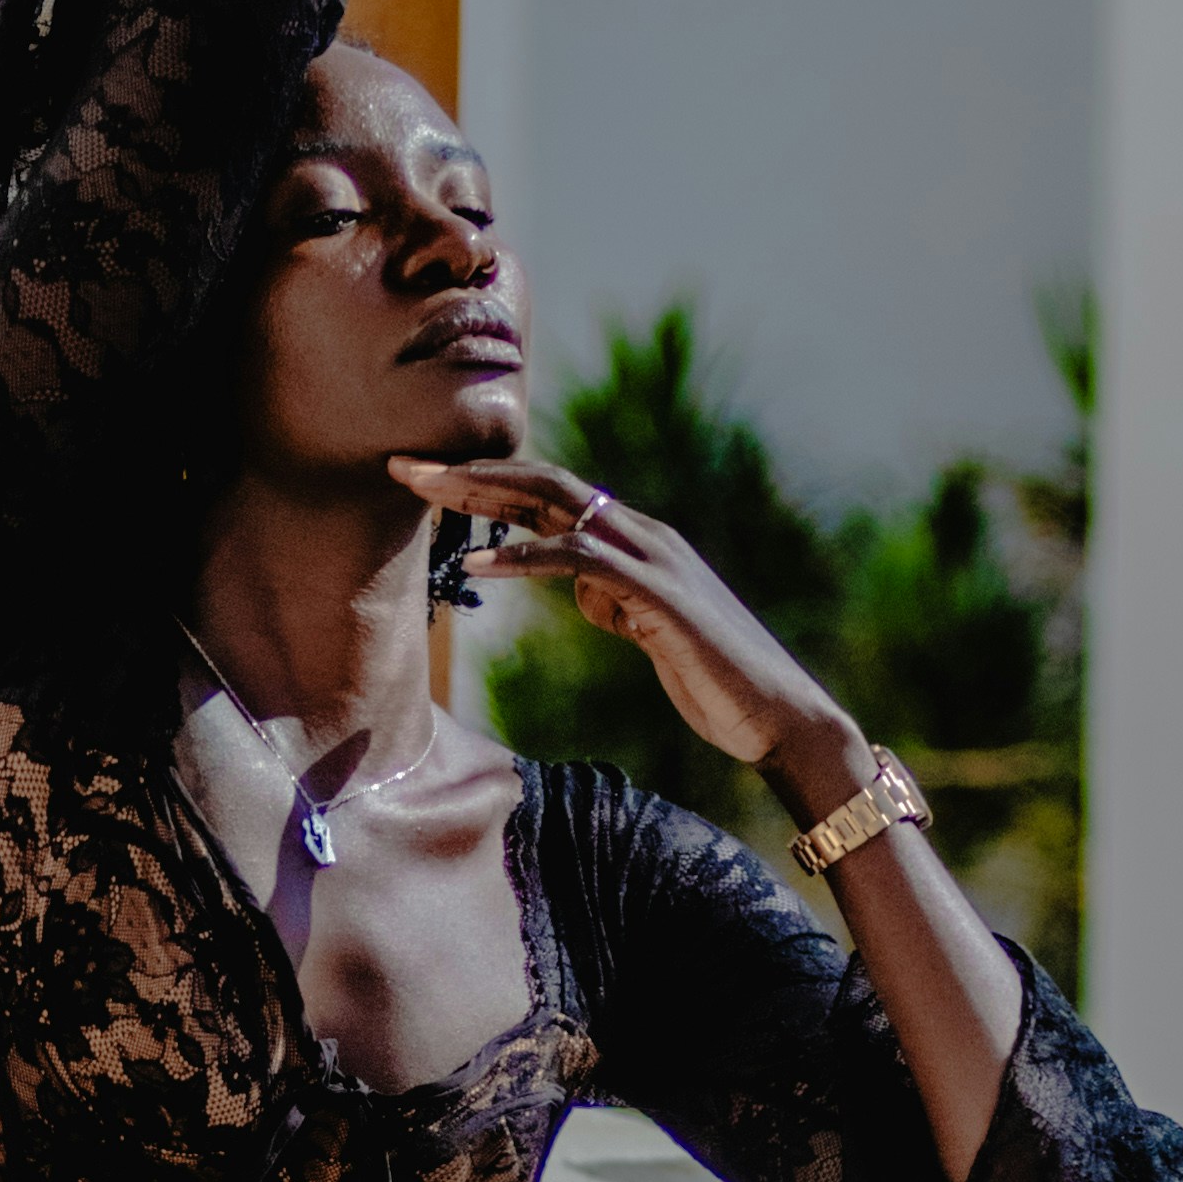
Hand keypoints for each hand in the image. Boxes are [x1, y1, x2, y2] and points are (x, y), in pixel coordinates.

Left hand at [388, 447, 860, 799]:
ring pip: (556, 503)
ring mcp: (652, 558)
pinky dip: (524, 556)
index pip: (552, 496)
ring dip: (485, 495)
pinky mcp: (656, 593)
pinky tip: (477, 564)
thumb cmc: (714, 680)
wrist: (777, 715)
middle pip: (544, 483)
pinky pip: (578, 560)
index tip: (431, 484)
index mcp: (637, 543)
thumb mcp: (646, 631)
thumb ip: (614, 603)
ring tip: (426, 493)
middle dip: (472, 472)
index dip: (490, 485)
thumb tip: (581, 590)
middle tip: (404, 466)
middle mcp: (643, 535)